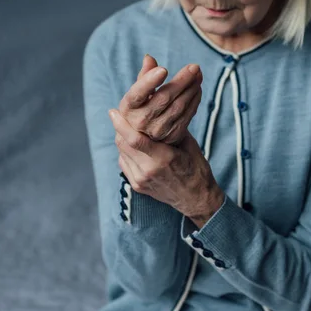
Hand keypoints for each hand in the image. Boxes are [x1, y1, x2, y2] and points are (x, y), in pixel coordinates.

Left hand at [109, 108, 224, 227]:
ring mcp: (141, 180)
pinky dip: (126, 152)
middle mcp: (148, 170)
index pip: (134, 139)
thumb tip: (156, 112)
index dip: (121, 124)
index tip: (114, 112)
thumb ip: (171, 129)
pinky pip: (124, 163)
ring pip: (121, 152)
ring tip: (131, 132)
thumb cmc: (196, 169)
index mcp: (164, 158)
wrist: (195, 198)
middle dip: (121, 128)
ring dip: (123, 140)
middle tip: (124, 118)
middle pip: (123, 143)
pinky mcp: (137, 186)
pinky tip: (136, 148)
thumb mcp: (189, 145)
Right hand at [119, 54, 202, 145]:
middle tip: (194, 67)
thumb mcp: (137, 93)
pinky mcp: (174, 134)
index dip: (150, 82)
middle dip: (182, 81)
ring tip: (198, 74)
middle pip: (164, 98)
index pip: (137, 94)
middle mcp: (141, 121)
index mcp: (129, 107)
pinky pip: (187, 115)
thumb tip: (149, 58)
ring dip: (192, 89)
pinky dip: (195, 99)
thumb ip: (144, 76)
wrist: (146, 136)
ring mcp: (158, 130)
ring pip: (179, 106)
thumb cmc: (140, 108)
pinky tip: (197, 87)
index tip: (163, 69)